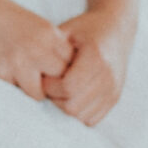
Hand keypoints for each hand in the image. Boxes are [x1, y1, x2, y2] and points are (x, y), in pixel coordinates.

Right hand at [0, 0, 75, 100]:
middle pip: (62, 80)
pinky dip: (12, 87)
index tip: (55, 72)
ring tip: (24, 81)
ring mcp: (19, 62)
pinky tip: (5, 74)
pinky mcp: (0, 72)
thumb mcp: (32, 22)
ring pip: (41, 93)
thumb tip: (61, 68)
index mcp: (49, 33)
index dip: (66, 70)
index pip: (73, 63)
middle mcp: (38, 48)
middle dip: (53, 84)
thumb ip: (48, 43)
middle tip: (42, 82)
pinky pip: (15, 91)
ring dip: (33, 91)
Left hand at [43, 7, 133, 125]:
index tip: (45, 75)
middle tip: (50, 85)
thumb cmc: (86, 28)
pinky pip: (91, 120)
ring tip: (61, 90)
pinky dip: (78, 112)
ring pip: (81, 117)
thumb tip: (30, 66)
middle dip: (55, 98)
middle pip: (73, 106)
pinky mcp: (114, 99)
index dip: (50, 85)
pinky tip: (72, 96)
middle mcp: (108, 77)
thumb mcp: (68, 30)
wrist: (117, 30)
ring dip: (66, 107)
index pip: (68, 87)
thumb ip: (51, 48)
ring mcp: (113, 90)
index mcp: (96, 57)